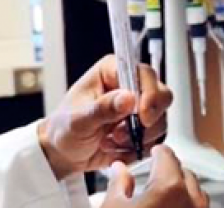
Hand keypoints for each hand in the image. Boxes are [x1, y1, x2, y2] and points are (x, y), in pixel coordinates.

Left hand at [38, 55, 171, 179]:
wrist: (62, 152)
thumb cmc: (64, 128)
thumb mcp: (79, 119)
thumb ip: (103, 108)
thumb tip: (128, 98)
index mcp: (111, 71)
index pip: (144, 74)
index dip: (149, 95)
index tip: (142, 116)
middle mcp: (128, 86)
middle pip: (161, 95)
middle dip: (146, 121)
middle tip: (121, 133)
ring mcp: (137, 108)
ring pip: (160, 120)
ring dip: (138, 138)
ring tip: (111, 140)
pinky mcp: (141, 128)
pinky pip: (155, 139)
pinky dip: (137, 148)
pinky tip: (116, 148)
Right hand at [102, 146, 208, 207]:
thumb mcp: (113, 206)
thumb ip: (119, 182)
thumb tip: (120, 170)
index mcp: (169, 187)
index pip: (168, 156)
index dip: (158, 151)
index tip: (154, 152)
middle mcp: (191, 203)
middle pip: (185, 174)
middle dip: (172, 170)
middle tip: (157, 172)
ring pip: (198, 195)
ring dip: (183, 189)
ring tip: (165, 193)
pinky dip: (187, 205)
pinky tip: (170, 207)